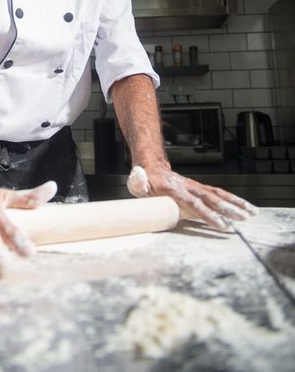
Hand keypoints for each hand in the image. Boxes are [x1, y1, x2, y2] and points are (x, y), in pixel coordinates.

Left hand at [127, 165, 257, 230]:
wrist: (153, 166)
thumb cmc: (145, 180)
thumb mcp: (137, 182)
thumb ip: (138, 183)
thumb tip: (138, 181)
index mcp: (175, 190)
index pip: (194, 204)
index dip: (208, 214)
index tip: (221, 224)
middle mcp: (189, 188)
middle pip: (212, 199)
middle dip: (228, 210)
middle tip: (243, 220)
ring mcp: (197, 187)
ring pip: (219, 195)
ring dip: (236, 204)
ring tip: (252, 214)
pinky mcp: (201, 189)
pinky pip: (219, 195)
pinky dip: (234, 201)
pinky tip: (245, 209)